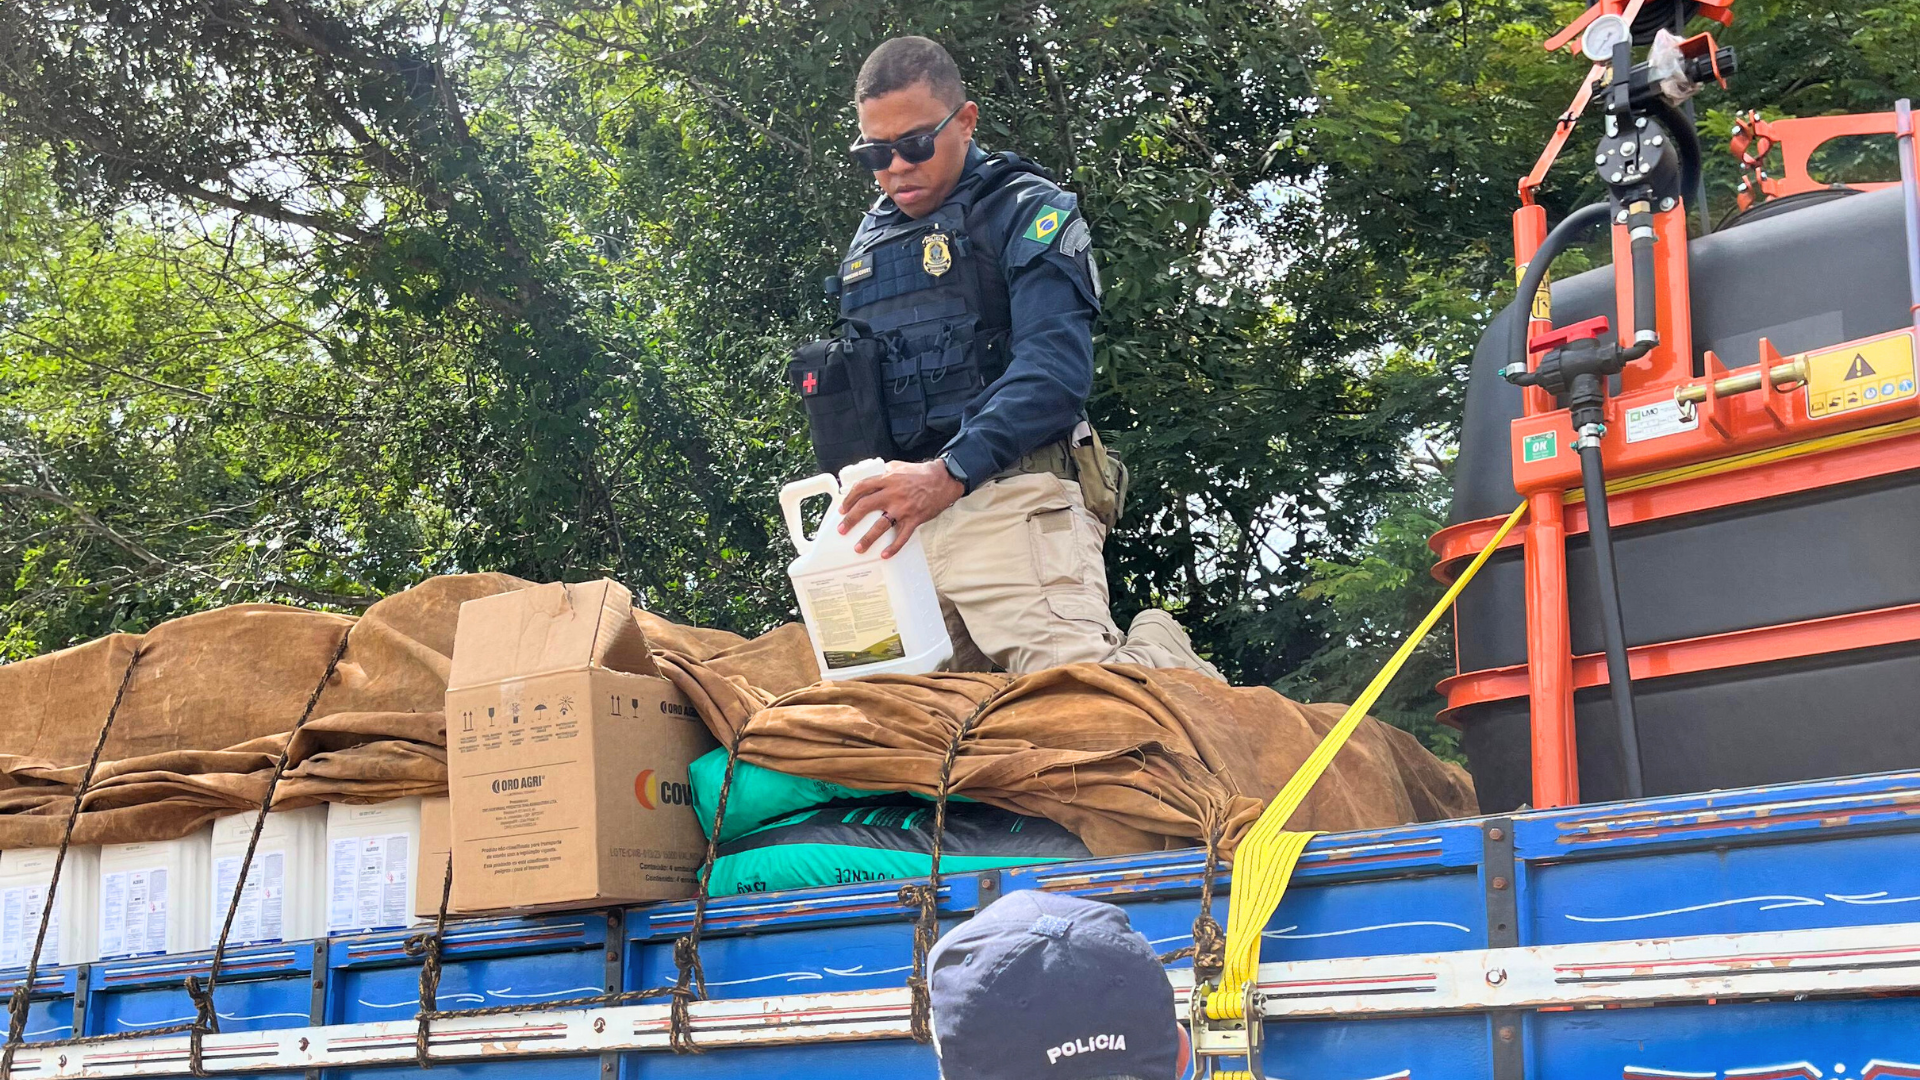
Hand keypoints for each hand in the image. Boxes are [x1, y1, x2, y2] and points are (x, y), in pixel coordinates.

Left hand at [837, 459, 964, 557]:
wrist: (944, 480)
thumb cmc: (922, 473)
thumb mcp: (900, 466)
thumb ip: (886, 471)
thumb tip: (874, 475)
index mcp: (887, 480)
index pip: (862, 488)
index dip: (849, 499)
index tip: (843, 508)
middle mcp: (892, 494)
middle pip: (865, 507)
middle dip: (851, 519)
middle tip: (842, 529)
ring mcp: (903, 508)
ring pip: (881, 525)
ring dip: (867, 538)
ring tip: (858, 548)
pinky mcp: (914, 519)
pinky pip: (902, 537)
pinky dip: (893, 547)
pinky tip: (885, 555)